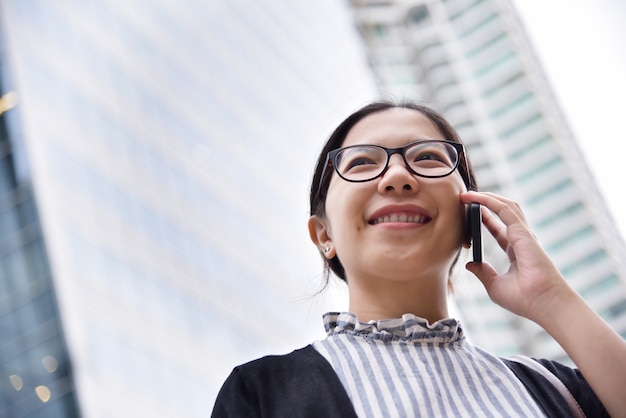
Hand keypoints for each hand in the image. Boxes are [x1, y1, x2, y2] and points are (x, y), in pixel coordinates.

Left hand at [459, 191, 572, 320]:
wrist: (544, 304)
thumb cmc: (525, 300)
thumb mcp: (495, 286)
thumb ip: (483, 273)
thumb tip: (470, 264)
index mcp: (516, 252)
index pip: (499, 230)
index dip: (485, 219)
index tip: (469, 213)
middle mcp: (521, 240)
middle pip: (503, 214)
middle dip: (484, 203)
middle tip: (464, 198)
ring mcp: (523, 235)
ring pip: (505, 206)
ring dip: (486, 197)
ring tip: (466, 194)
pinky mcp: (523, 232)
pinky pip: (504, 210)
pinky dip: (489, 201)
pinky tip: (474, 197)